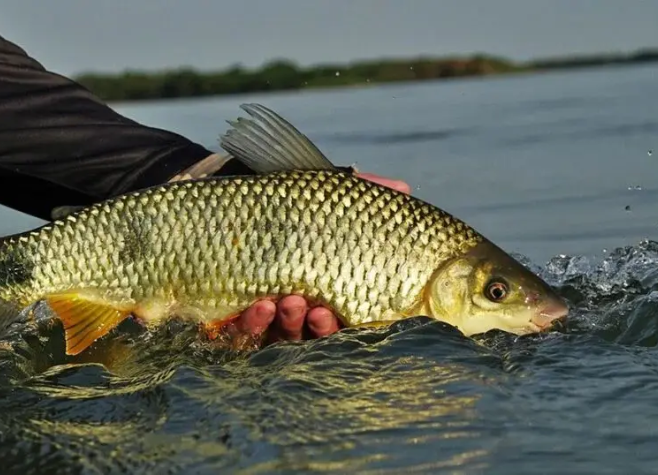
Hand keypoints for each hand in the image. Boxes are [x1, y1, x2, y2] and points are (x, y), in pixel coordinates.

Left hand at [229, 173, 410, 345]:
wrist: (226, 205)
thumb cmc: (283, 206)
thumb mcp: (321, 196)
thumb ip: (361, 195)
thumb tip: (404, 188)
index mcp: (327, 290)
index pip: (343, 316)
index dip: (341, 321)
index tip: (335, 310)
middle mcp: (300, 309)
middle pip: (315, 333)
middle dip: (318, 327)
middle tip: (316, 311)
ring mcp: (267, 316)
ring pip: (282, 336)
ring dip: (289, 324)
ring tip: (288, 303)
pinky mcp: (234, 316)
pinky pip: (245, 332)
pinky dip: (252, 323)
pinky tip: (258, 306)